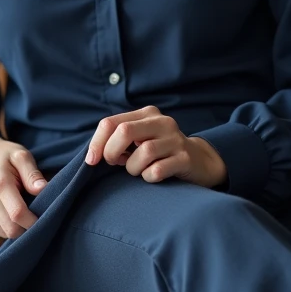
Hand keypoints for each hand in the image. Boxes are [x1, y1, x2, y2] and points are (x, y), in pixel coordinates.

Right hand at [0, 135, 47, 239]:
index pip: (18, 214)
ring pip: (6, 233)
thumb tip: (43, 189)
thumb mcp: (21, 155)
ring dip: (20, 227)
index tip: (47, 216)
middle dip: (28, 227)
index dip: (34, 221)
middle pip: (12, 229)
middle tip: (39, 214)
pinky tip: (15, 212)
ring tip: (26, 210)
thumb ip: (32, 173)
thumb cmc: (5, 156)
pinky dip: (11, 226)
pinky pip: (0, 231)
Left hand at [85, 105, 226, 188]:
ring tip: (138, 170)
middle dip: (111, 152)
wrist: (199, 161)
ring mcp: (176, 139)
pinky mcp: (185, 158)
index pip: (110, 123)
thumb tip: (94, 155)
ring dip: (133, 168)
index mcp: (147, 114)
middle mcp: (162, 122)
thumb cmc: (160, 152)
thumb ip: (118, 140)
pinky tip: (152, 176)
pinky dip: (149, 177)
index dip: (96, 143)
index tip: (91, 161)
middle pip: (124, 131)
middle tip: (114, 164)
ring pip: (142, 152)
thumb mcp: (140, 139)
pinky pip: (157, 170)